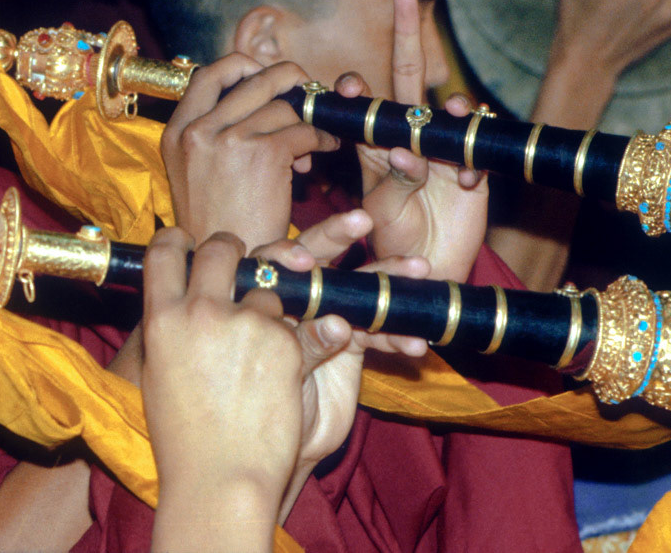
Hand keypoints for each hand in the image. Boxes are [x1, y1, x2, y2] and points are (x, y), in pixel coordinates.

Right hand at [142, 229, 308, 550]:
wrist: (220, 477)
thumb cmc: (184, 439)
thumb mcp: (160, 373)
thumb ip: (170, 328)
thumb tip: (177, 299)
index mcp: (162, 319)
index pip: (165, 250)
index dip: (179, 240)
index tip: (189, 242)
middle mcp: (202, 312)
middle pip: (221, 248)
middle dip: (233, 249)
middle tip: (239, 263)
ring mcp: (246, 324)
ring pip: (268, 285)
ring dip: (270, 304)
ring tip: (262, 344)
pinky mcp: (286, 343)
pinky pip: (299, 322)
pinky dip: (300, 337)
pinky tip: (287, 365)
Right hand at [162, 55, 339, 249]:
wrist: (229, 272)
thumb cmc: (219, 227)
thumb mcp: (196, 173)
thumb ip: (214, 133)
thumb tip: (255, 93)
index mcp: (175, 133)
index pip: (208, 75)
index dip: (244, 67)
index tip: (267, 79)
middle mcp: (196, 131)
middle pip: (251, 78)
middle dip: (286, 80)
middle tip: (303, 92)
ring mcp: (228, 140)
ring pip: (283, 104)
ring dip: (307, 116)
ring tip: (316, 137)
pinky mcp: (262, 155)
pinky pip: (302, 130)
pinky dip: (321, 137)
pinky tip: (325, 149)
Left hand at [248, 213, 428, 519]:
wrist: (276, 449)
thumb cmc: (252, 408)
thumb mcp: (268, 372)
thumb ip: (299, 343)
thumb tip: (337, 325)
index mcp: (259, 297)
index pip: (270, 261)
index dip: (287, 254)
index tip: (303, 259)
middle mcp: (292, 299)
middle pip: (313, 256)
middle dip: (337, 235)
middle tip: (361, 221)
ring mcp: (324, 317)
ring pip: (355, 289)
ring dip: (388, 279)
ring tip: (418, 267)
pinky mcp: (351, 342)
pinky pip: (377, 332)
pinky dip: (397, 337)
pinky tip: (417, 345)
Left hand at [334, 0, 486, 281]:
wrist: (427, 273)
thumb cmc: (390, 242)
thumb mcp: (381, 215)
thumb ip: (392, 183)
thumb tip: (404, 153)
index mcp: (374, 145)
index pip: (362, 104)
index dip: (355, 88)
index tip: (348, 86)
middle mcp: (408, 137)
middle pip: (406, 78)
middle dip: (405, 36)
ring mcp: (442, 150)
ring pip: (449, 110)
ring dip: (450, 107)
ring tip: (450, 114)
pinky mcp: (474, 169)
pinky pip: (479, 148)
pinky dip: (474, 159)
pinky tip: (468, 181)